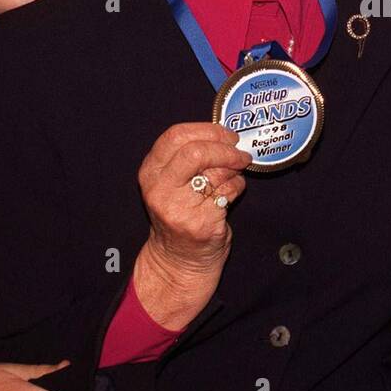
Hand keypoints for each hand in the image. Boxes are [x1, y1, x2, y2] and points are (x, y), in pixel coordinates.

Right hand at [137, 122, 250, 276]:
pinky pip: (229, 192)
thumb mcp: (172, 181)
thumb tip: (226, 135)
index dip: (208, 130)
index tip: (227, 135)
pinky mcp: (201, 224)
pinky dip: (237, 188)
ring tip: (233, 176)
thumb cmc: (181, 214)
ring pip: (217, 172)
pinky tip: (230, 195)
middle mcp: (160, 189)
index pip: (176, 136)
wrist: (179, 260)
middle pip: (196, 152)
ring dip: (234, 170)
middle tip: (240, 153)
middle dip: (225, 149)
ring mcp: (179, 209)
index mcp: (151, 172)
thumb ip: (189, 157)